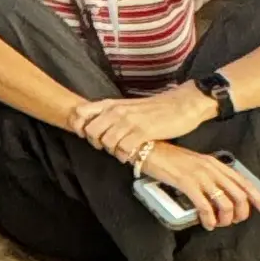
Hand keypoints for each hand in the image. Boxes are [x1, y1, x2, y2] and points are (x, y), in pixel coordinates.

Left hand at [73, 83, 207, 159]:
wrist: (181, 104)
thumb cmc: (155, 108)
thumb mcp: (127, 106)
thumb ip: (111, 113)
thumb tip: (95, 126)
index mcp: (111, 104)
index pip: (80, 113)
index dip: (78, 127)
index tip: (86, 136)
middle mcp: (117, 111)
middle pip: (91, 132)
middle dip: (96, 144)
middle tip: (108, 147)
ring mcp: (129, 121)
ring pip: (106, 142)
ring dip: (113, 151)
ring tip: (123, 152)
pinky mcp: (143, 132)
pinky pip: (124, 149)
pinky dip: (126, 156)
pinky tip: (132, 155)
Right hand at [132, 137, 259, 230]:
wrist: (148, 150)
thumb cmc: (169, 158)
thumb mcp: (195, 164)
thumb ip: (209, 175)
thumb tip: (220, 195)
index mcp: (216, 164)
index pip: (245, 183)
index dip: (259, 200)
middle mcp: (212, 169)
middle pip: (239, 196)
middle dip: (241, 214)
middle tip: (233, 222)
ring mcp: (200, 175)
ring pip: (225, 203)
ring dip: (225, 219)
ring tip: (217, 223)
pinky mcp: (187, 183)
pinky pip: (205, 206)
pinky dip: (209, 219)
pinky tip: (207, 224)